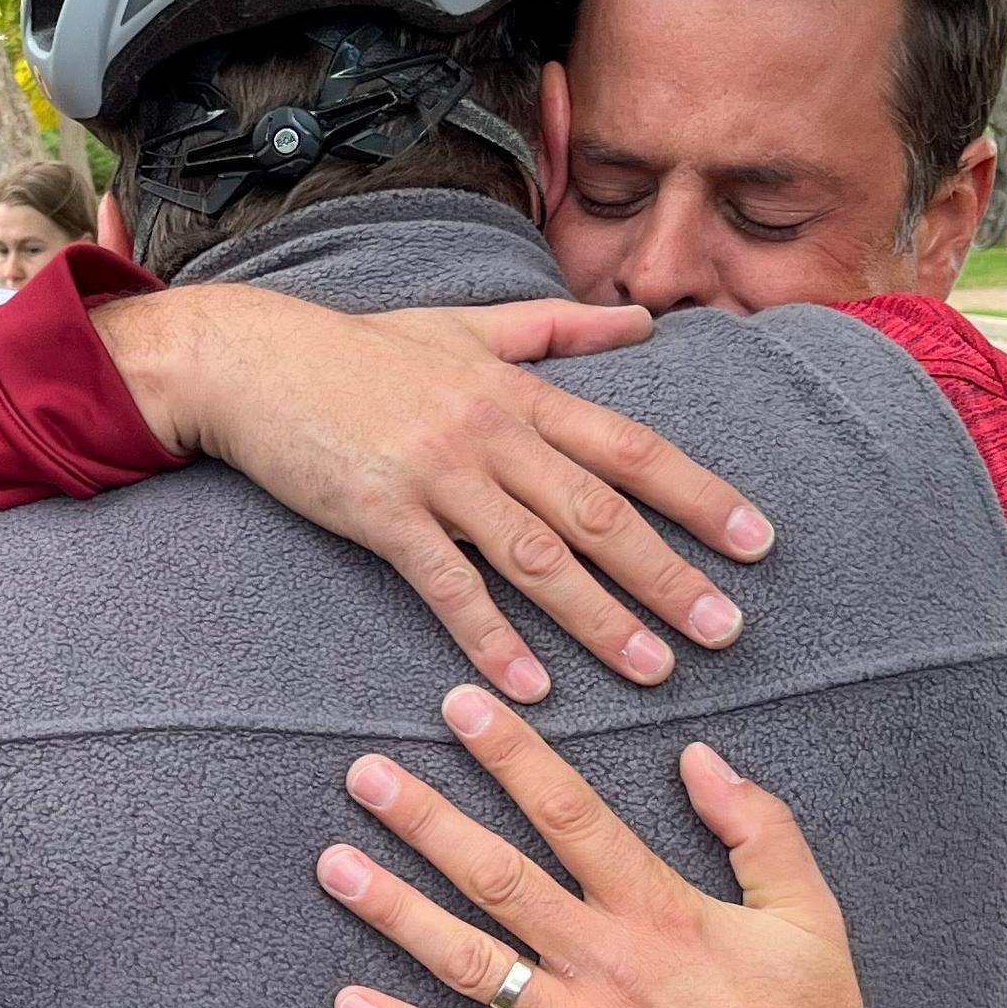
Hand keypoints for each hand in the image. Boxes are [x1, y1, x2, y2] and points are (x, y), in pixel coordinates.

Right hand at [102, 283, 771, 698]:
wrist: (251, 359)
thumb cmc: (357, 348)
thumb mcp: (466, 326)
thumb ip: (558, 329)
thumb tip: (643, 320)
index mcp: (518, 392)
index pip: (628, 448)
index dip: (697, 495)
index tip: (755, 540)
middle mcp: (490, 433)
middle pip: (599, 513)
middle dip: (669, 574)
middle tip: (726, 630)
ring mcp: (436, 475)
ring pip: (537, 556)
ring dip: (599, 618)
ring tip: (653, 669)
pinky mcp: (381, 514)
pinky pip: (448, 586)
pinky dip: (491, 638)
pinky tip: (528, 687)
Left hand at [317, 687, 890, 1007]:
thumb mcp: (809, 914)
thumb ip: (758, 828)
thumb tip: (701, 756)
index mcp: (660, 910)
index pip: (570, 813)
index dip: (511, 755)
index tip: (459, 708)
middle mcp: (606, 962)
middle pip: (497, 876)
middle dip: (424, 819)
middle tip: (363, 773)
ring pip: (467, 960)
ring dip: (396, 910)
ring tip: (335, 865)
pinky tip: (349, 1003)